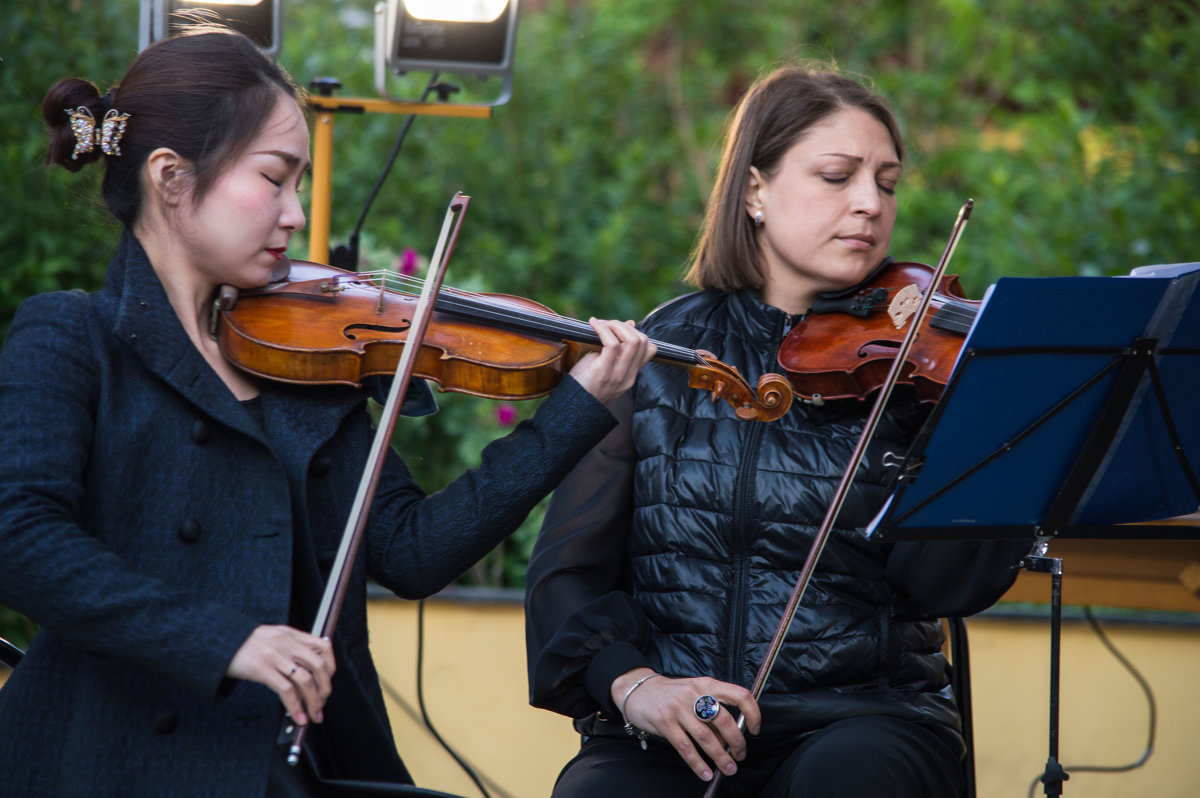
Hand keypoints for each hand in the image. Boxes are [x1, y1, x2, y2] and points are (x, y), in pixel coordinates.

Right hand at [226, 625, 334, 725]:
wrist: (217, 642)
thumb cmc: (244, 644)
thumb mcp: (271, 637)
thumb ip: (290, 647)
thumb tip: (307, 672)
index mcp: (290, 634)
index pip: (323, 646)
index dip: (331, 666)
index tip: (328, 681)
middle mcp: (286, 643)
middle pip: (318, 665)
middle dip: (325, 688)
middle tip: (323, 703)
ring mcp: (275, 656)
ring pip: (305, 680)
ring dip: (314, 701)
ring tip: (314, 715)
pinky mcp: (262, 669)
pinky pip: (286, 690)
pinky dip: (296, 707)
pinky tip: (298, 716)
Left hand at [568, 318, 656, 404]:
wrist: (572, 407)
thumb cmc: (586, 384)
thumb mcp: (606, 364)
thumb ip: (619, 347)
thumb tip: (630, 324)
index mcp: (631, 374)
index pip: (650, 349)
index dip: (636, 332)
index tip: (618, 329)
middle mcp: (628, 376)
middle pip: (642, 341)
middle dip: (624, 326)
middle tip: (606, 324)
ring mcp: (617, 375)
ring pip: (631, 341)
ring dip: (615, 325)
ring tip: (600, 324)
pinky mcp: (603, 372)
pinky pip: (612, 345)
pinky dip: (603, 330)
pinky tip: (594, 326)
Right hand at [612, 668, 760, 781]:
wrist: (637, 689)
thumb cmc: (670, 694)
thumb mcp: (694, 692)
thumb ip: (711, 709)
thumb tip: (731, 736)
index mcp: (706, 684)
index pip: (739, 695)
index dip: (752, 713)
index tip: (755, 730)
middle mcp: (694, 693)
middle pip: (725, 721)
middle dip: (737, 743)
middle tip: (740, 756)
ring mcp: (678, 707)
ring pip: (706, 737)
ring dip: (721, 757)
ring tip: (729, 769)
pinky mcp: (664, 722)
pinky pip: (685, 747)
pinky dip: (698, 763)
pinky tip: (705, 773)